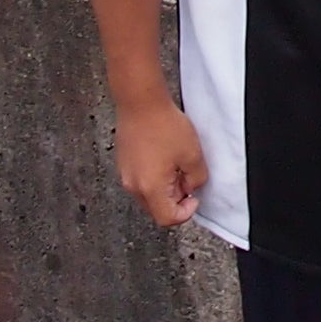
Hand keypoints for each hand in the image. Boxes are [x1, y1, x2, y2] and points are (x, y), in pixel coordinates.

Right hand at [112, 95, 206, 229]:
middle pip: (156, 209)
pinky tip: (164, 158)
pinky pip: (141, 181)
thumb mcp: (192, 154)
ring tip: (176, 166)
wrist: (140, 102)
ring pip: (148, 196)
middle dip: (175, 201)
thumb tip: (191, 187)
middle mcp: (133, 185)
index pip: (167, 219)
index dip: (185, 213)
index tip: (194, 198)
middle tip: (187, 180)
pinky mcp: (123, 164)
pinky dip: (154, 178)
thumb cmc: (163, 125)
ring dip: (165, 189)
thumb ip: (197, 179)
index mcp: (151, 188)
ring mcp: (126, 175)